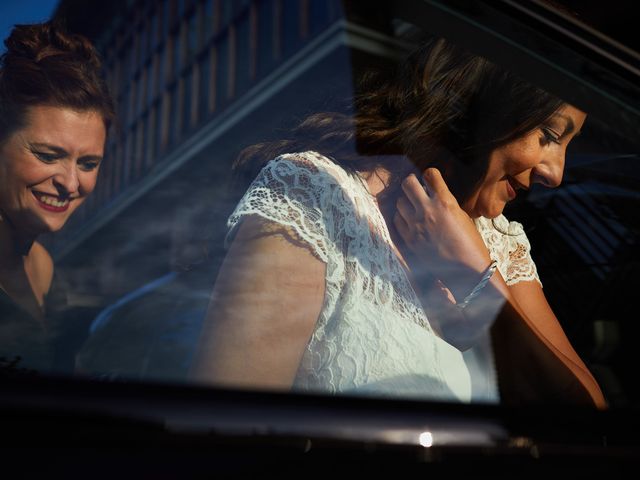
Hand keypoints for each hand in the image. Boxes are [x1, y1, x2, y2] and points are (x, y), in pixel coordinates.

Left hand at [393, 168, 491, 289]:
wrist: (465, 269)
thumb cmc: (469, 242)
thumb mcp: (461, 215)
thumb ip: (445, 202)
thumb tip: (432, 194)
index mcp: (445, 202)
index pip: (430, 175)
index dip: (429, 175)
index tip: (429, 179)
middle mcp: (427, 210)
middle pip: (408, 184)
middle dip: (412, 183)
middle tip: (415, 189)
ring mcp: (415, 225)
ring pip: (399, 201)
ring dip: (406, 201)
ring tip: (413, 207)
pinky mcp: (409, 239)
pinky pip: (397, 220)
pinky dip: (401, 217)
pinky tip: (409, 220)